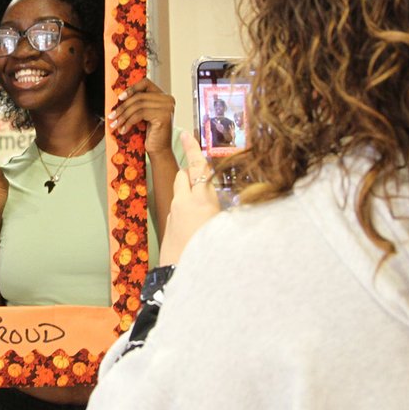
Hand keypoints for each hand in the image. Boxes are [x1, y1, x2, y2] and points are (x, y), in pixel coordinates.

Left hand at [109, 78, 175, 155]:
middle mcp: (168, 99)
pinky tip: (123, 130)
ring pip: (138, 105)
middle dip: (123, 107)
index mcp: (164, 96)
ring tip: (115, 124)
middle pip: (139, 96)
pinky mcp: (163, 116)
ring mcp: (167, 107)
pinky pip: (140, 114)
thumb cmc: (151, 134)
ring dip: (123, 115)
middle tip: (111, 116)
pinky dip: (128, 122)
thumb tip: (120, 97)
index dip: (132, 88)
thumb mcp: (144, 115)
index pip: (146, 83)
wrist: (160, 151)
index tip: (120, 98)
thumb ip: (138, 104)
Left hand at [160, 131, 221, 265]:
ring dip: (188, 194)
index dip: (192, 148)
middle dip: (192, 174)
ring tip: (203, 210)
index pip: (197, 166)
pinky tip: (196, 228)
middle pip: (183, 176)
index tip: (185, 133)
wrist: (181, 276)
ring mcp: (173, 214)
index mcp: (202, 200)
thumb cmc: (210, 255)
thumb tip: (241, 206)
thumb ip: (233, 213)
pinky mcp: (167, 226)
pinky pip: (176, 210)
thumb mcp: (229, 230)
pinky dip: (185, 211)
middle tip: (205, 181)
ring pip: (179, 194)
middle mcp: (184, 203)